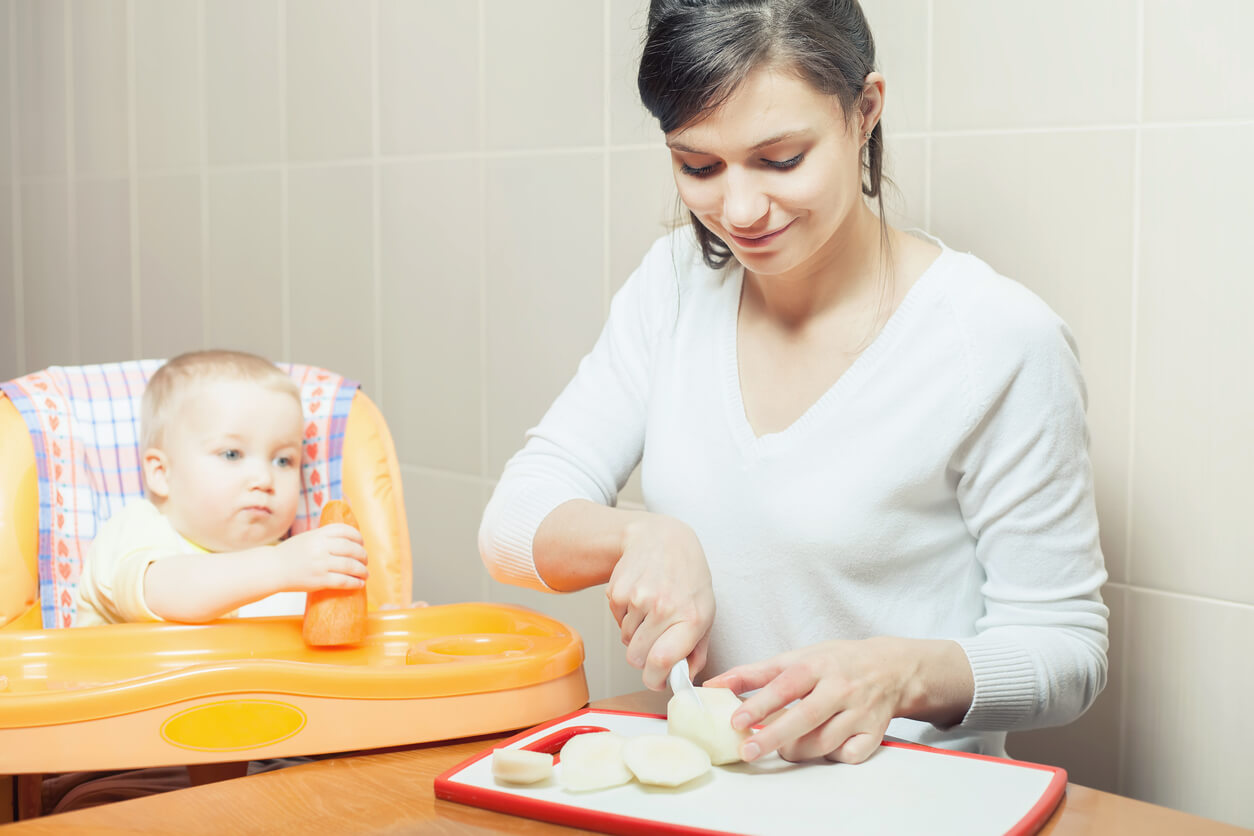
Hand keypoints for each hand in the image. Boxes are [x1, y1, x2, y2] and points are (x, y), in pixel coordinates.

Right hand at [273, 523, 367, 591]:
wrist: (272, 569)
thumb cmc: (290, 554)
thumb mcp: (307, 538)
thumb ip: (324, 537)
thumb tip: (347, 540)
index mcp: (318, 534)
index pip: (345, 531)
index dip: (358, 537)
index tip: (361, 543)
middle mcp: (321, 547)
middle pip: (352, 548)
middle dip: (363, 555)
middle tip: (365, 560)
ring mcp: (321, 564)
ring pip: (351, 566)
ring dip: (362, 571)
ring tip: (365, 574)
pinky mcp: (320, 580)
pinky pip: (343, 581)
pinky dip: (355, 583)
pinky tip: (359, 584)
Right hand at [606, 514, 714, 690]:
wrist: (662, 539)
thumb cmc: (688, 578)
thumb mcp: (706, 613)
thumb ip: (697, 651)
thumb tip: (683, 679)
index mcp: (690, 617)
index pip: (662, 661)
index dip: (655, 678)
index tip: (658, 679)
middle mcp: (663, 607)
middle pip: (637, 658)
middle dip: (643, 658)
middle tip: (654, 643)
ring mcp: (637, 598)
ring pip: (626, 641)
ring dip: (636, 634)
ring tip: (651, 611)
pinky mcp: (617, 591)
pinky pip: (616, 622)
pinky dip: (626, 617)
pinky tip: (639, 598)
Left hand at [704, 637, 917, 764]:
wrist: (890, 667)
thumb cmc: (836, 662)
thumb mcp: (796, 657)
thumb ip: (755, 673)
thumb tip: (715, 685)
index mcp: (818, 665)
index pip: (786, 685)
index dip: (760, 704)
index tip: (736, 720)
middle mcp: (840, 688)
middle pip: (805, 718)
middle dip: (773, 737)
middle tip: (747, 751)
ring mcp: (859, 712)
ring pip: (823, 743)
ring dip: (797, 749)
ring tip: (784, 745)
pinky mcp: (874, 733)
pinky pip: (847, 755)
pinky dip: (831, 756)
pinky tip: (822, 746)